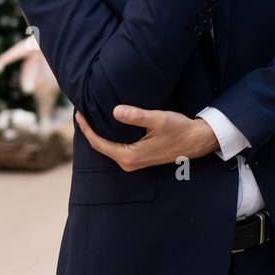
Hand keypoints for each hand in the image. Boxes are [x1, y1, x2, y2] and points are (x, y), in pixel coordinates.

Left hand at [74, 105, 218, 170]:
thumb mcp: (158, 119)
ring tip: (90, 116)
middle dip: (90, 129)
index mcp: (129, 156)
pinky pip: (115, 147)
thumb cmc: (178, 129)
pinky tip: (107, 124)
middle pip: (100, 146)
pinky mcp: (137, 158)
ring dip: (98, 133)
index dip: (86, 128)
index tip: (78, 113)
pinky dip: (108, 136)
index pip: (98, 143)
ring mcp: (133, 163)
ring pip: (107, 147)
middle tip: (81, 110)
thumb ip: (136, 116)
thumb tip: (115, 111)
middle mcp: (128, 163)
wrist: (195, 141)